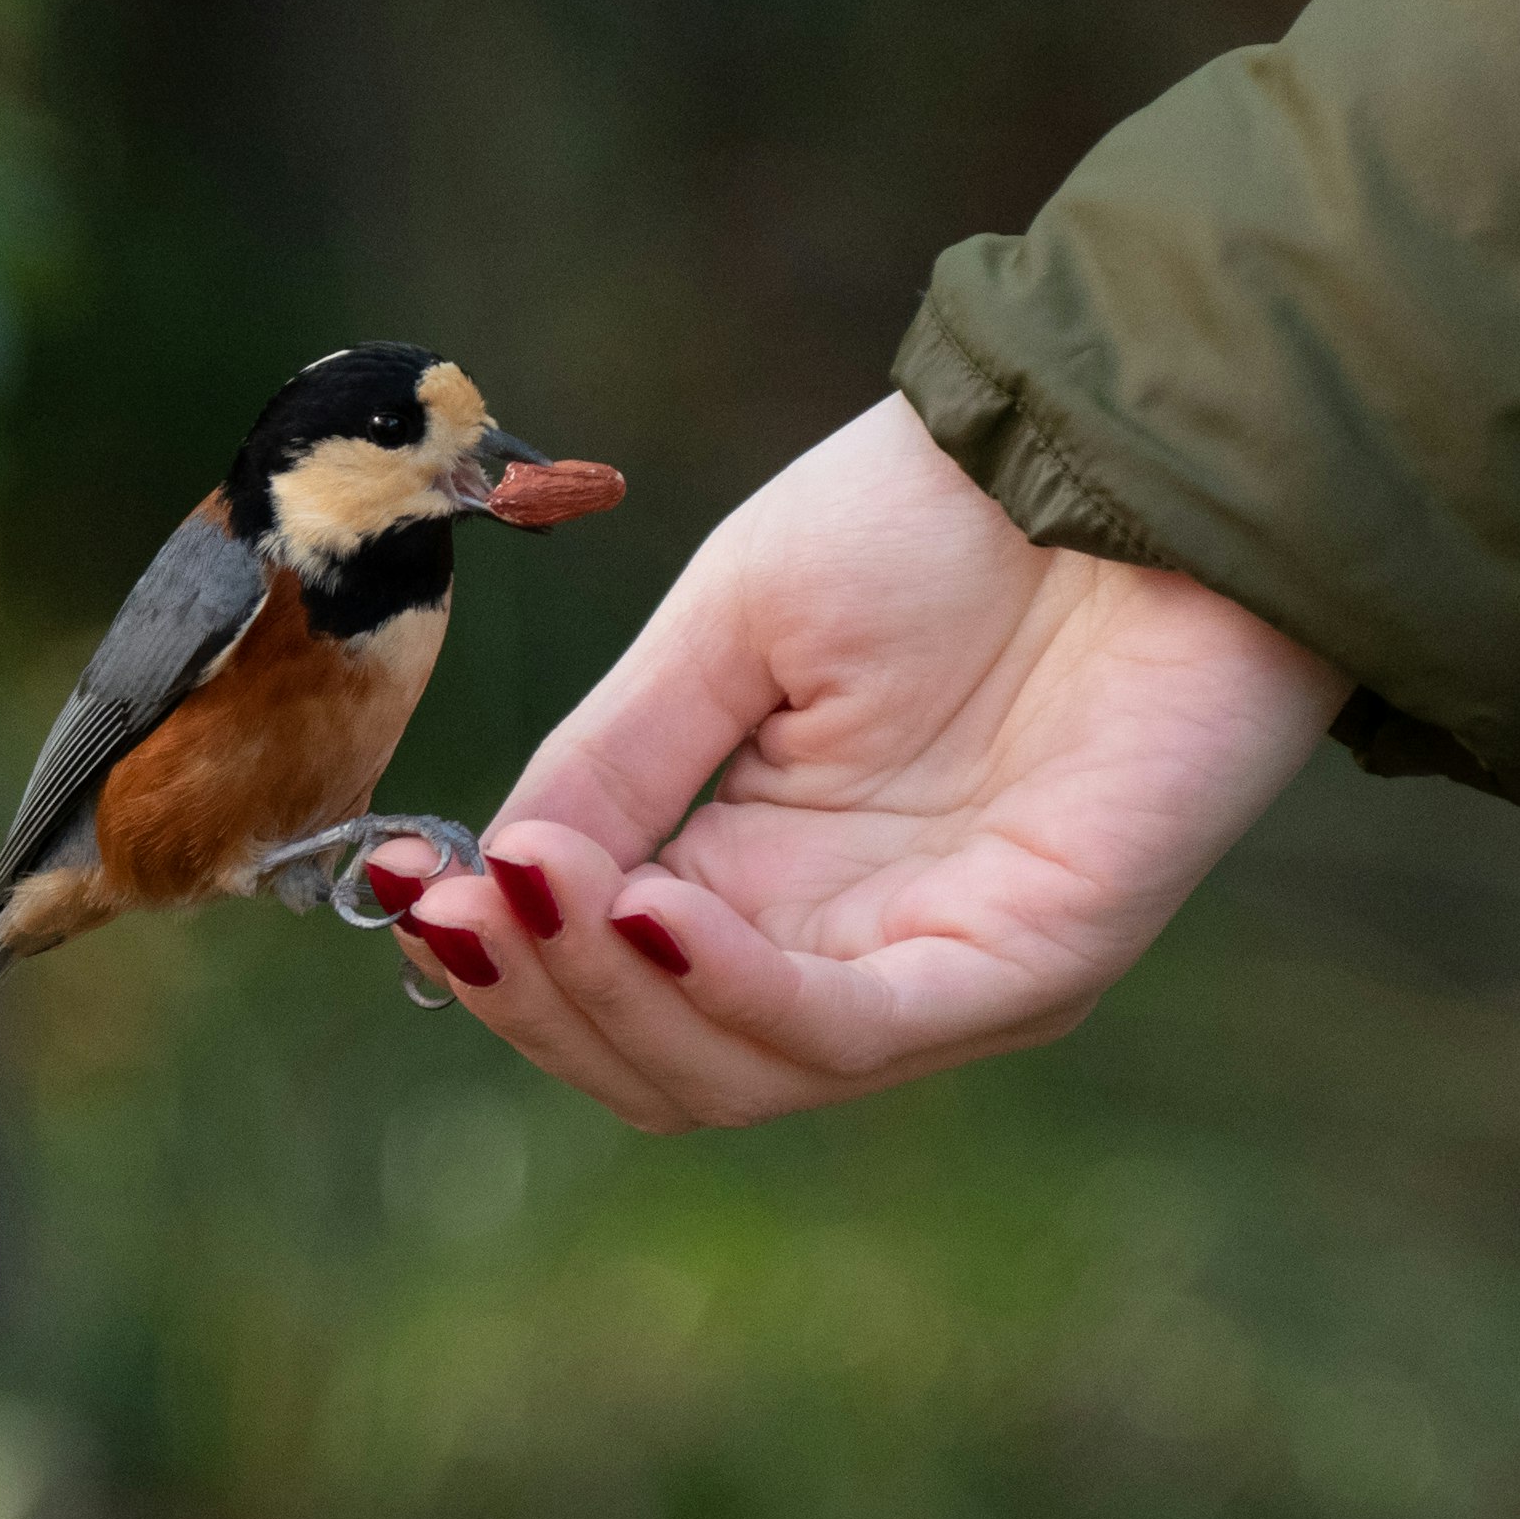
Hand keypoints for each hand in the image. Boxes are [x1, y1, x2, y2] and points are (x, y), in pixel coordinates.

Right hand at [376, 392, 1346, 1130]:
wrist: (1123, 442)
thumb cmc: (946, 516)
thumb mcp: (730, 632)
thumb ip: (617, 764)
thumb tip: (485, 881)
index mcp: (763, 874)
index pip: (604, 984)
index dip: (493, 957)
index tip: (396, 881)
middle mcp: (843, 947)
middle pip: (656, 1064)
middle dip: (532, 998)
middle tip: (450, 903)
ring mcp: (938, 971)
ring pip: (732, 1075)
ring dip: (604, 995)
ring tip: (530, 889)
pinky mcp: (1031, 966)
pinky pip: (849, 1030)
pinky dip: (729, 990)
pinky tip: (641, 910)